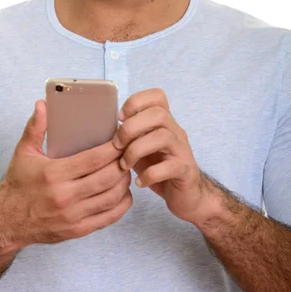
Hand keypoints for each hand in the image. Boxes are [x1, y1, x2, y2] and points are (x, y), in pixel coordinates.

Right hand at [0, 100, 132, 250]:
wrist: (6, 222)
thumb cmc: (18, 184)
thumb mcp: (23, 152)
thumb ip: (35, 127)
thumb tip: (42, 104)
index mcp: (54, 174)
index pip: (94, 159)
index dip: (113, 149)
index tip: (121, 139)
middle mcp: (65, 196)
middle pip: (107, 177)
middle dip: (122, 163)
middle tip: (128, 152)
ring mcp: (73, 216)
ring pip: (112, 197)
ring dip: (124, 182)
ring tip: (126, 169)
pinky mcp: (77, 230)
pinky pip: (108, 217)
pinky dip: (121, 204)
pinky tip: (123, 192)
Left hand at [113, 88, 218, 225]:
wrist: (187, 195)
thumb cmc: (158, 167)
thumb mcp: (141, 146)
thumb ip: (130, 135)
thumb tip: (103, 127)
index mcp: (164, 122)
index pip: (157, 96)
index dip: (136, 102)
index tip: (120, 119)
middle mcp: (176, 131)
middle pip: (158, 114)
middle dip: (131, 128)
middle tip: (117, 146)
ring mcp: (182, 150)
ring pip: (163, 137)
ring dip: (136, 150)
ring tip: (125, 165)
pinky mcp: (186, 171)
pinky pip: (169, 167)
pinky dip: (149, 175)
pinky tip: (139, 182)